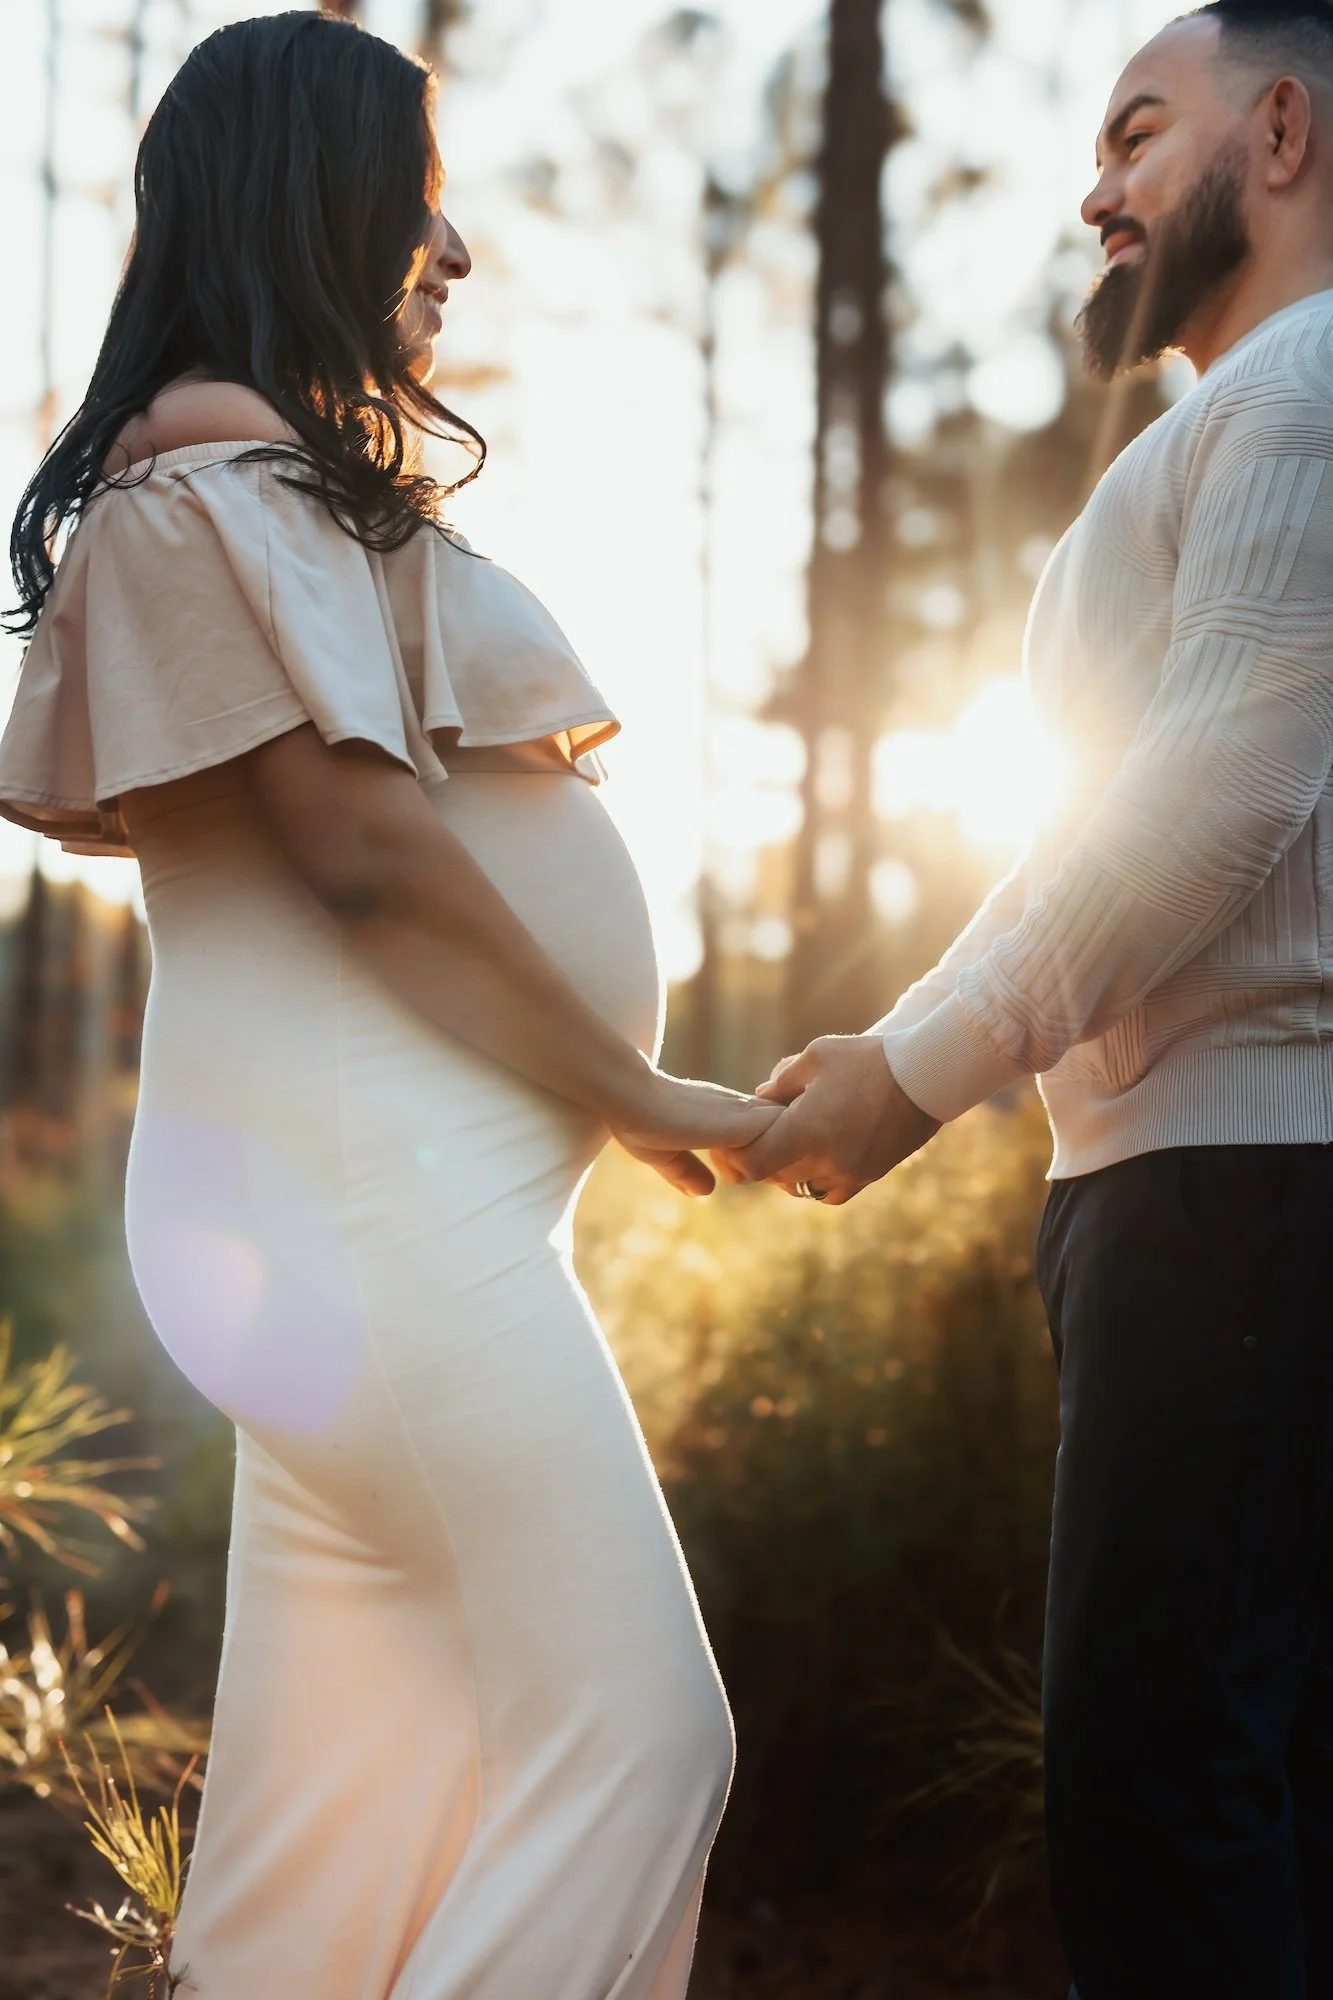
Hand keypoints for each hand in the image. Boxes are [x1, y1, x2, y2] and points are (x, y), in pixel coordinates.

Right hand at [615, 1073, 782, 1198]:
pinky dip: (780, 1164)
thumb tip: (704, 1192)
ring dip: (788, 1163)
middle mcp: (741, 1108)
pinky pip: (785, 1142)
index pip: (769, 1131)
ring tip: (768, 1181)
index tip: (749, 1176)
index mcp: (725, 1113)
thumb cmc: (637, 1120)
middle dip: (790, 1160)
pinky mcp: (745, 1122)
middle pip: (792, 1130)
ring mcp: (746, 1113)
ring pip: (796, 1134)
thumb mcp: (664, 1153)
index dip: (770, 1155)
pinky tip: (755, 1177)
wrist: (630, 1097)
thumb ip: (685, 1170)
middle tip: (772, 1182)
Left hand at [711, 1034, 939, 1204]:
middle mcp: (826, 1160)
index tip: (734, 1139)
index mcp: (806, 1130)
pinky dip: (816, 1181)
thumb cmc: (868, 1059)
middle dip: (763, 1157)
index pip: (753, 1164)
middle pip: (774, 1176)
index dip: (736, 1156)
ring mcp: (849, 1173)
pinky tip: (816, 1158)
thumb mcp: (816, 1056)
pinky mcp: (868, 1176)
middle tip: (760, 1134)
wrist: (926, 1077)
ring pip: (800, 1187)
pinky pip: (829, 1193)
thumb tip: (758, 1099)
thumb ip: (781, 1081)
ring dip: (788, 1170)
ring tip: (789, 1143)